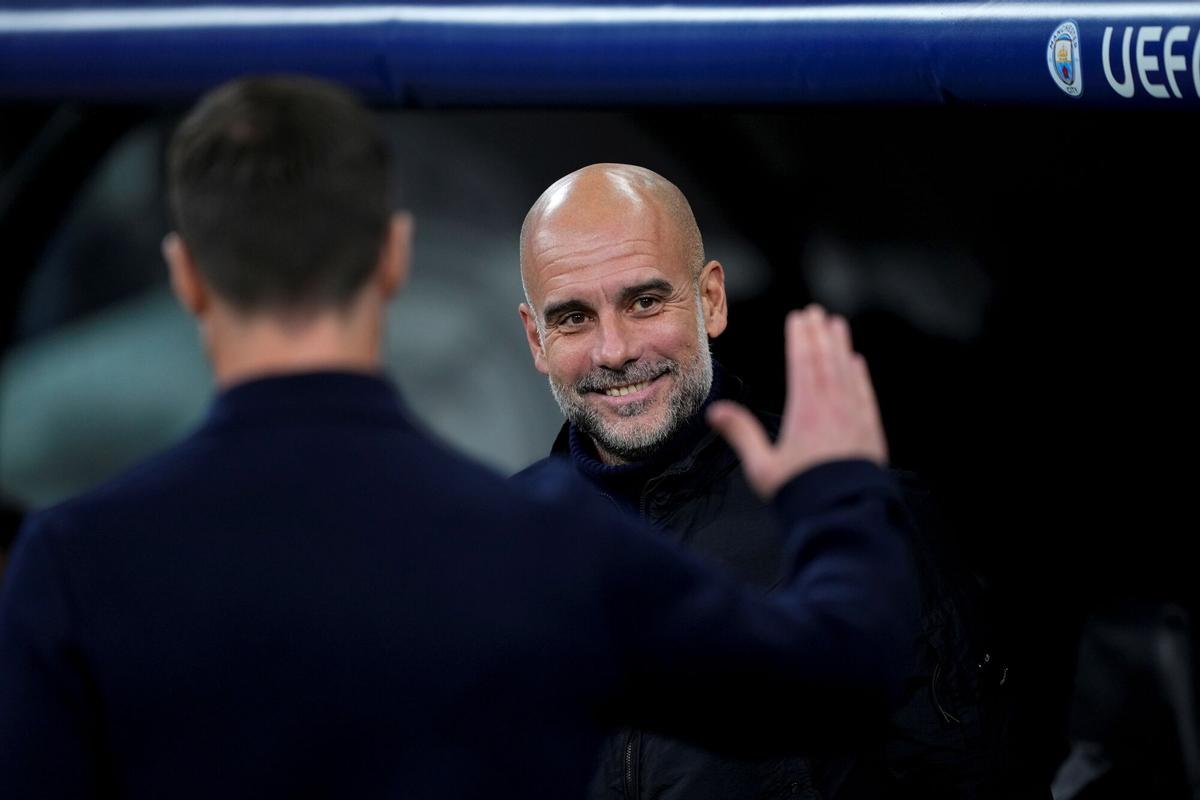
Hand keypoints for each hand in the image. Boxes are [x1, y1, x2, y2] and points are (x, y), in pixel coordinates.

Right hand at [707, 305, 887, 499]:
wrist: (842, 514)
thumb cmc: (799, 493)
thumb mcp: (762, 467)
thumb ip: (741, 434)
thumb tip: (714, 411)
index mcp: (806, 412)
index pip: (803, 364)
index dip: (800, 339)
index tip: (799, 318)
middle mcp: (833, 408)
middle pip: (825, 362)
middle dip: (820, 335)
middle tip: (817, 313)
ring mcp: (855, 417)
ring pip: (846, 372)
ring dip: (841, 347)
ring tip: (838, 326)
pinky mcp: (870, 430)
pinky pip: (864, 393)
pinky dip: (859, 375)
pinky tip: (857, 363)